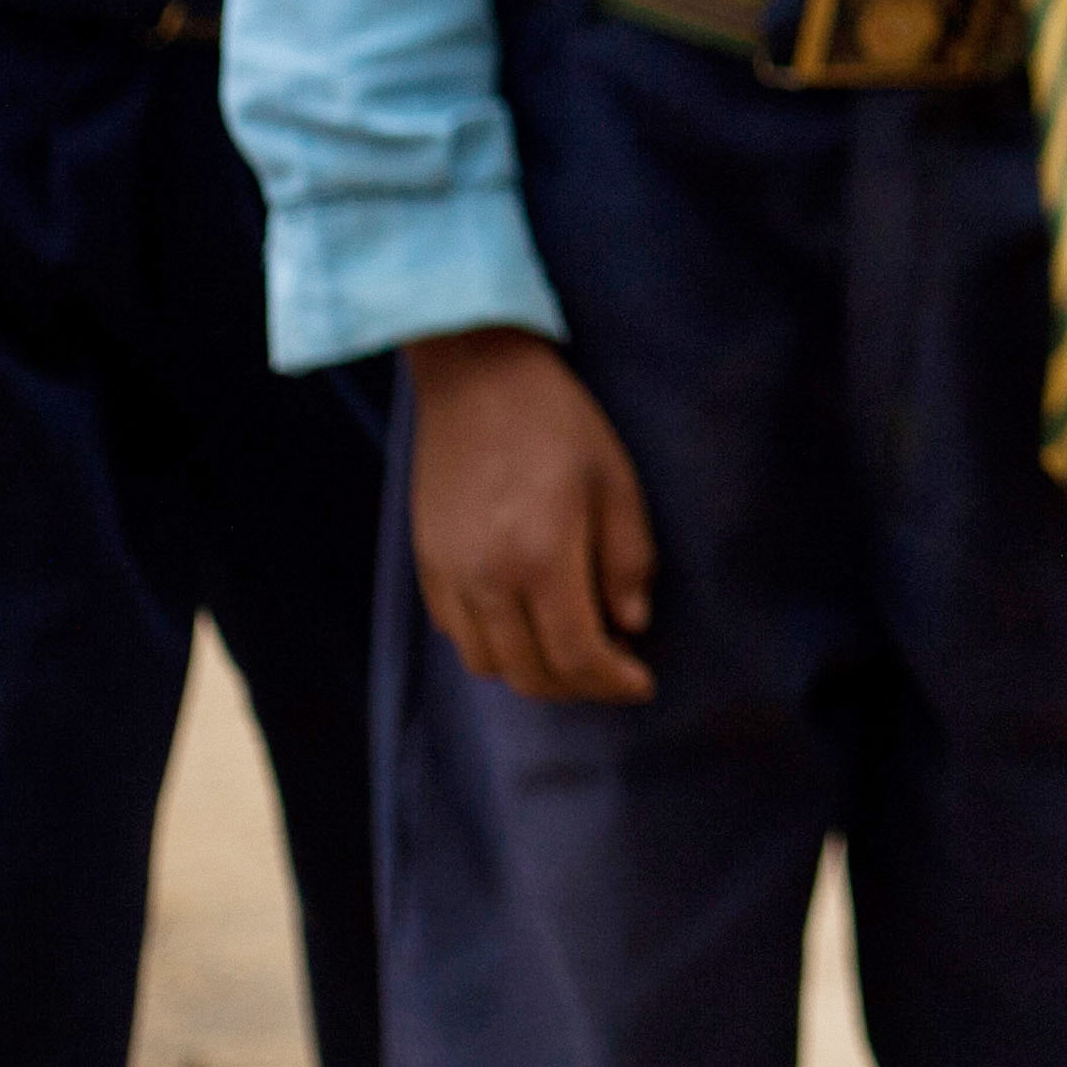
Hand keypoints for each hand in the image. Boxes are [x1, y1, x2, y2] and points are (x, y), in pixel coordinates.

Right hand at [402, 328, 656, 704]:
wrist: (478, 380)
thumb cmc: (559, 424)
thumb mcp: (617, 483)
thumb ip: (627, 561)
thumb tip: (631, 625)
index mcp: (542, 558)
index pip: (576, 654)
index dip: (612, 681)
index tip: (641, 683)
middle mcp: (486, 580)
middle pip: (529, 673)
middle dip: (578, 686)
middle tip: (613, 670)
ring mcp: (448, 576)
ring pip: (487, 664)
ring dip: (533, 671)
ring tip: (572, 648)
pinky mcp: (425, 566)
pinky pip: (457, 634)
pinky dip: (495, 646)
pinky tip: (526, 621)